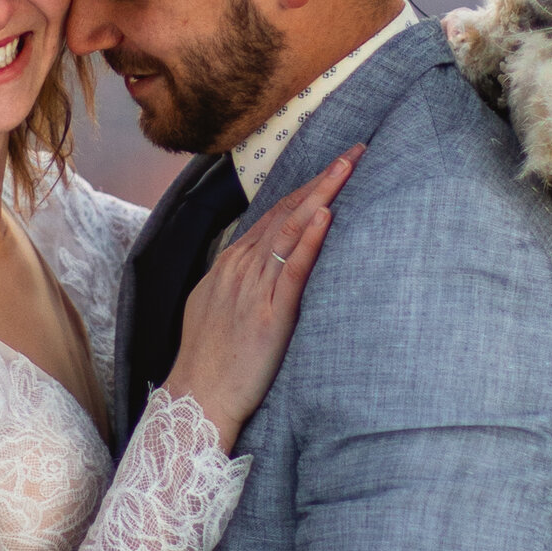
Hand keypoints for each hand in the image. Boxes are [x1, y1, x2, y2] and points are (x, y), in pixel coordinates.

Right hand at [168, 148, 358, 444]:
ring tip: (348, 167)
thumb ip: (239, 282)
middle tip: (354, 151)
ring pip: (291, 230)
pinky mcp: (270, 315)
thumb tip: (261, 267)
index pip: (274, 214)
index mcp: (230, 264)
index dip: (306, 187)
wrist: (197, 399)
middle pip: (286, 212)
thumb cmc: (210, 361)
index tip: (333, 165)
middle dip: (322, 179)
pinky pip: (292, 270)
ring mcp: (254, 289)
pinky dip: (309, 240)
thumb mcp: (216, 307)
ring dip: (322, 196)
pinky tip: (326, 216)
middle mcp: (241, 268)